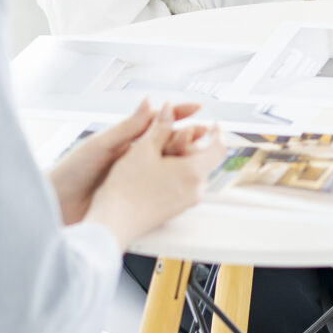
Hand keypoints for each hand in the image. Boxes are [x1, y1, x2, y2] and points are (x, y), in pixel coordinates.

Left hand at [48, 98, 203, 224]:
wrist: (57, 204)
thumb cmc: (71, 172)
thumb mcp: (101, 145)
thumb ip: (127, 127)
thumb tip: (149, 101)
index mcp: (125, 139)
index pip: (157, 121)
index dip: (178, 114)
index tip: (197, 108)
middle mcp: (132, 155)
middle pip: (168, 143)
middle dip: (189, 137)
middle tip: (207, 135)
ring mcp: (134, 176)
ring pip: (167, 164)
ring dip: (185, 160)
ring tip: (201, 156)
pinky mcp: (134, 195)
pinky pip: (159, 186)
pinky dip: (175, 183)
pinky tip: (186, 184)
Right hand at [87, 103, 225, 247]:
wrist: (113, 223)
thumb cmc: (126, 188)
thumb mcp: (144, 149)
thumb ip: (161, 127)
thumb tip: (170, 109)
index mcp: (193, 172)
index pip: (219, 148)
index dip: (217, 132)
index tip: (211, 124)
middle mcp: (195, 190)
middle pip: (205, 160)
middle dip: (194, 144)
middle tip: (176, 133)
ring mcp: (186, 202)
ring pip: (193, 173)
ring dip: (183, 158)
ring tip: (160, 151)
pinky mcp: (175, 210)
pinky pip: (184, 186)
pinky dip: (176, 173)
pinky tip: (154, 170)